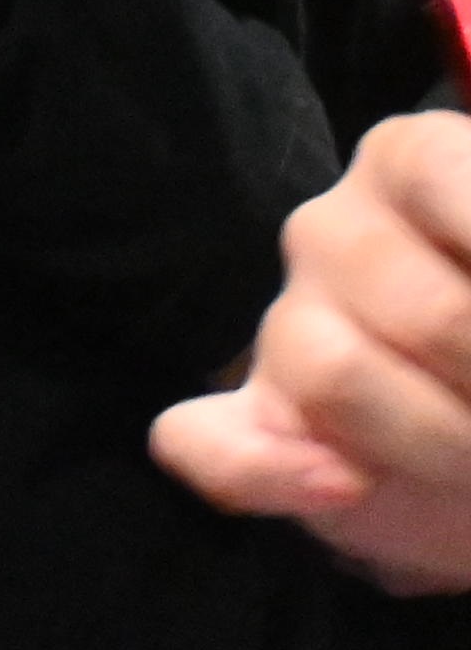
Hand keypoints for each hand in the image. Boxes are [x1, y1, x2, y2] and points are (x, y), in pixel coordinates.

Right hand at [154, 113, 470, 590]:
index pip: (447, 183)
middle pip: (429, 313)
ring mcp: (282, 327)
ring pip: (337, 376)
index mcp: (412, 165)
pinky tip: (347, 484)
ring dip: (444, 446)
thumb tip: (459, 318)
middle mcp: (330, 231)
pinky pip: (205, 439)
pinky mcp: (252, 421)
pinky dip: (273, 471)